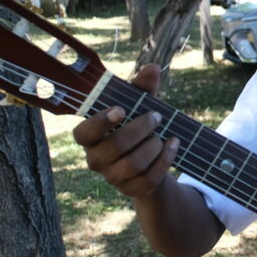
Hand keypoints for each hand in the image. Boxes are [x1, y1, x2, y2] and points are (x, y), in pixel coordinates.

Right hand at [72, 64, 178, 197]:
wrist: (151, 161)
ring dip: (153, 145)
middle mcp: (96, 159)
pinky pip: (149, 178)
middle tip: (156, 116)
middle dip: (140, 128)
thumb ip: (143, 88)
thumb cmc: (138, 127)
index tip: (121, 109)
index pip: (83, 134)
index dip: (100, 122)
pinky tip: (174, 144)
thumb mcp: (140, 106)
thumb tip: (152, 67)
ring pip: (133, 164)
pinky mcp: (132, 189)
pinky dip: (165, 159)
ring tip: (163, 135)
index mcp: (91, 137)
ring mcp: (113, 177)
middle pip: (115, 147)